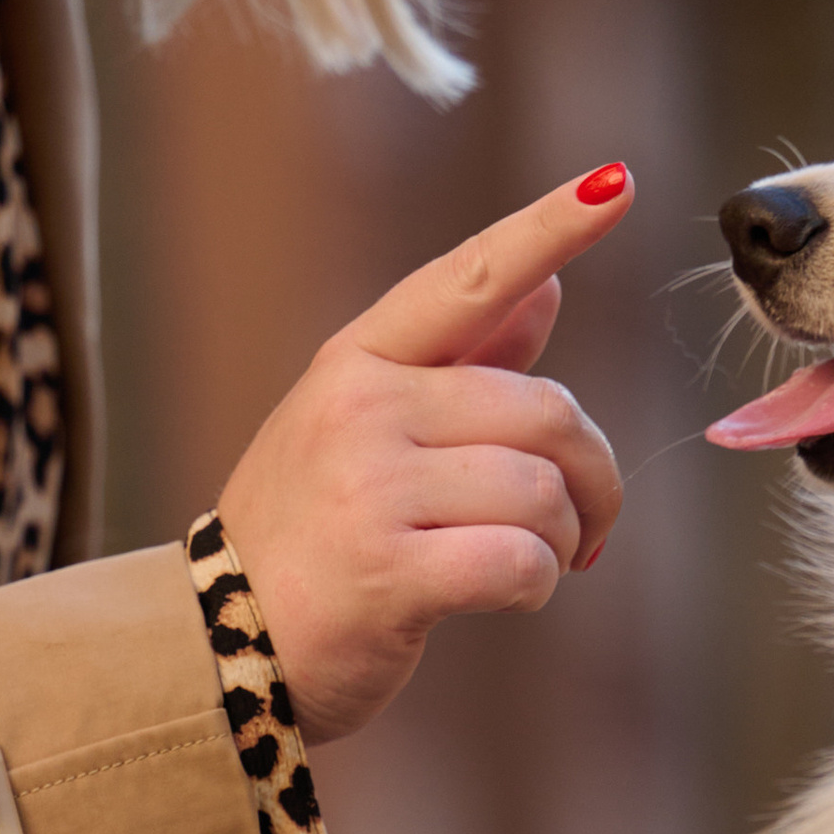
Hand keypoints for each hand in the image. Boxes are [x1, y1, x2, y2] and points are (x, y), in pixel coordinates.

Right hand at [218, 165, 631, 744]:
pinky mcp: (387, 572)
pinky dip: (538, 584)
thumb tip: (547, 285)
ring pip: (541, 490)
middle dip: (592, 475)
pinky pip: (520, 560)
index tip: (618, 181)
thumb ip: (462, 361)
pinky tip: (510, 595)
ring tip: (533, 563)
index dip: (549, 229)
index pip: (470, 278)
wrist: (215, 652)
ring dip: (563, 540)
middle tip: (589, 525)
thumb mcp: (365, 432)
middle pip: (546, 410)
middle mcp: (360, 407)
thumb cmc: (309, 537)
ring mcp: (368, 487)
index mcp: (357, 360)